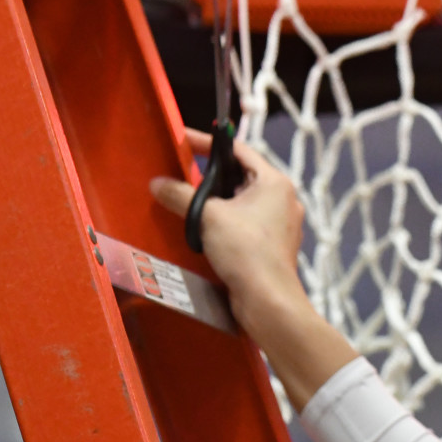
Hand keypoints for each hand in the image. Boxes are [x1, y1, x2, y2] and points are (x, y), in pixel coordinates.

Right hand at [150, 128, 305, 307]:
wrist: (268, 300)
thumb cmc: (246, 251)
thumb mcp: (208, 217)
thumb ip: (181, 196)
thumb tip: (157, 183)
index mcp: (274, 181)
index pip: (239, 150)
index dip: (210, 144)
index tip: (185, 141)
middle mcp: (284, 198)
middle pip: (242, 176)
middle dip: (212, 176)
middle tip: (184, 174)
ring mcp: (282, 223)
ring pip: (244, 202)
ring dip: (219, 202)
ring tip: (191, 203)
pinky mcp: (274, 245)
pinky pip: (247, 223)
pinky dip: (227, 221)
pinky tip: (207, 231)